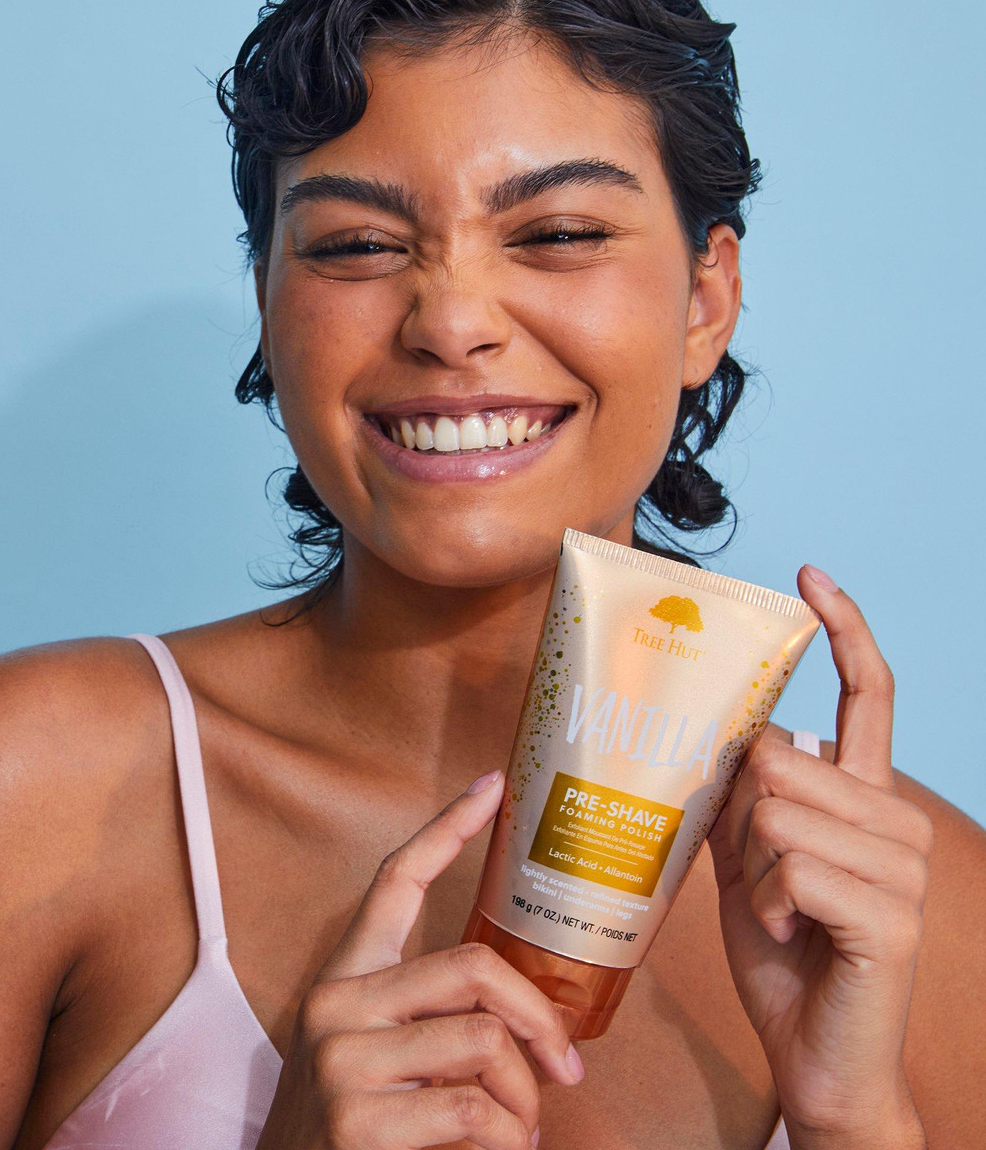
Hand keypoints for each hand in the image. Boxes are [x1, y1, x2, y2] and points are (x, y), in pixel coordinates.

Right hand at [254, 769, 585, 1149]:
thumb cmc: (350, 1128)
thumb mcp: (374, 1053)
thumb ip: (427, 1019)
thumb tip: (520, 1020)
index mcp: (345, 976)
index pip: (395, 881)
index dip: (447, 828)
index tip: (493, 785)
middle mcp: (337, 1004)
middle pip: (473, 966)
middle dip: (538, 1018)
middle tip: (565, 1064)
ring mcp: (343, 1061)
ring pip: (485, 1042)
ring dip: (525, 1097)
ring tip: (522, 1128)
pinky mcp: (358, 1123)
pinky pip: (475, 1111)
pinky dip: (509, 1139)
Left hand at [707, 565, 931, 1147]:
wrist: (814, 1053)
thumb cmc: (782, 949)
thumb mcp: (749, 860)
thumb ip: (743, 797)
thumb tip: (726, 734)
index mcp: (865, 799)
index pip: (866, 696)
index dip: (843, 631)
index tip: (811, 576)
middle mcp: (896, 820)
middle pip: (778, 758)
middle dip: (744, 820)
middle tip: (762, 877)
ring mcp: (902, 866)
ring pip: (777, 809)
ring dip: (756, 867)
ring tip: (785, 912)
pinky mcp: (890, 913)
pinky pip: (790, 866)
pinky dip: (771, 904)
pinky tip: (799, 935)